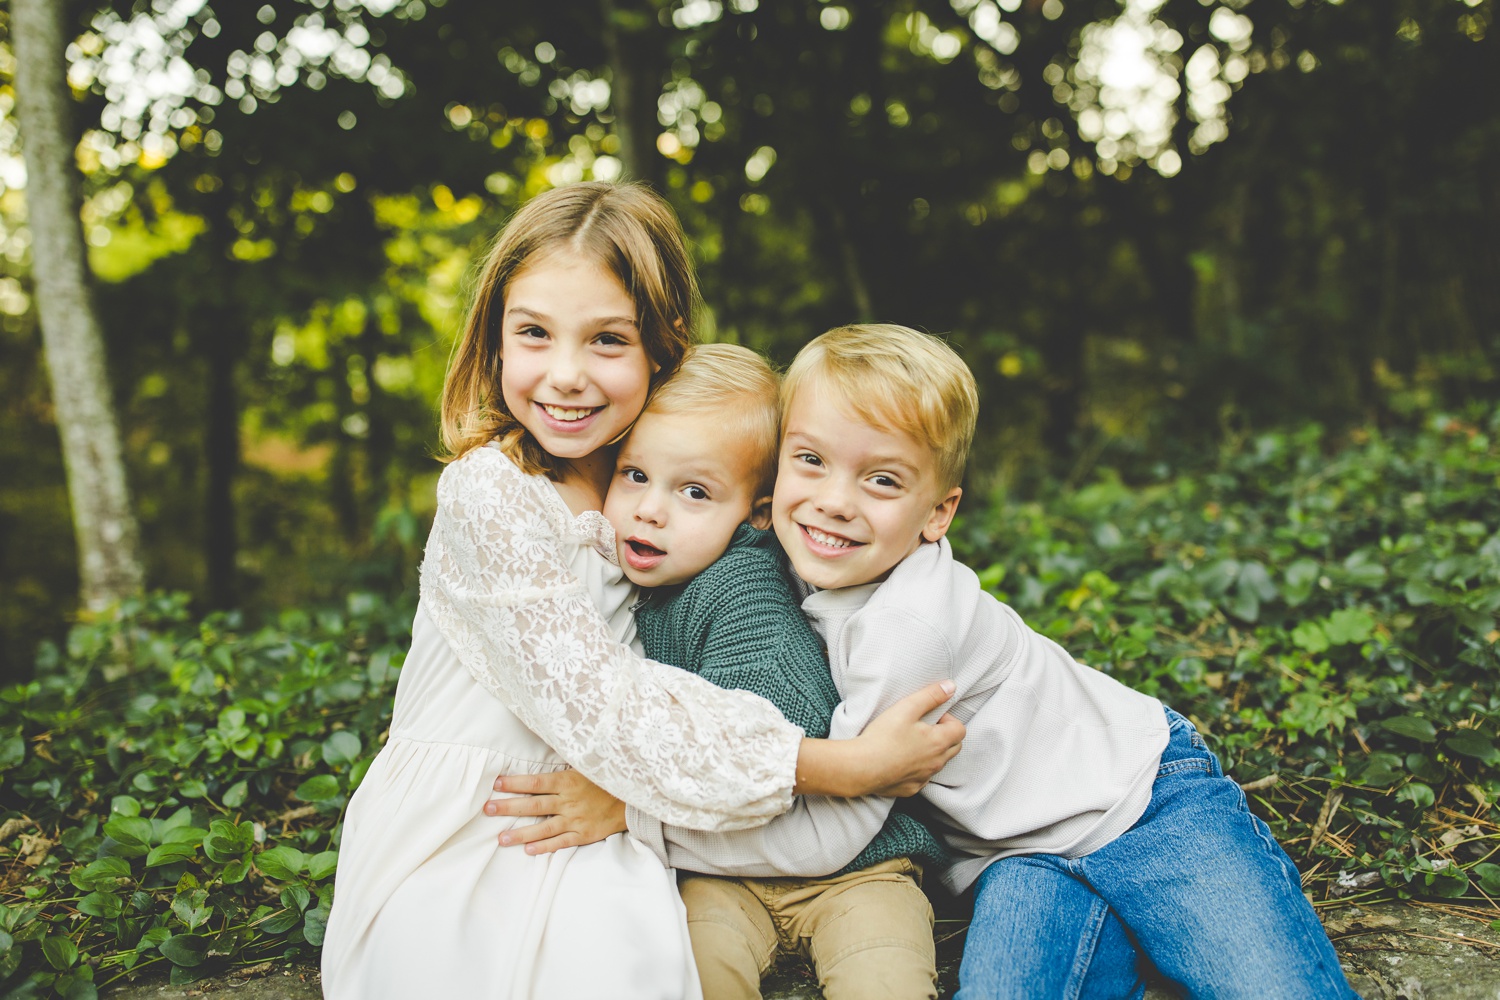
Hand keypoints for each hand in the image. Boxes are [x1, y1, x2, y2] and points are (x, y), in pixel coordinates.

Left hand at [482, 768, 626, 854]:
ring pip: (543, 827)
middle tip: (488, 809)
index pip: (536, 781)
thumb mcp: (587, 764)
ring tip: (501, 838)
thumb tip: (548, 741)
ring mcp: (576, 819)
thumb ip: (567, 760)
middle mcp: (569, 800)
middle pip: (534, 804)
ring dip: (521, 833)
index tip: (496, 784)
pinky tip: (528, 850)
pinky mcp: (584, 834)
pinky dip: (545, 847)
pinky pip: (561, 842)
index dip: (515, 783)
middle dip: (509, 807)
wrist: (633, 797)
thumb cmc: (607, 778)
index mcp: (568, 781)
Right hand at [794, 680, 964, 797]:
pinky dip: (917, 769)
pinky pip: (922, 777)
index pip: (960, 729)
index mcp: (939, 742)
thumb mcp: (907, 707)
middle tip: (922, 728)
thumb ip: (931, 695)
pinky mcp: (911, 789)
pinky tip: (900, 760)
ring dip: (931, 752)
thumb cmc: (883, 736)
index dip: (948, 719)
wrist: (861, 767)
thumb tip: (951, 686)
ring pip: (938, 763)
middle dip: (945, 736)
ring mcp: (924, 778)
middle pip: (954, 748)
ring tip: (909, 743)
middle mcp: (936, 762)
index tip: (930, 717)